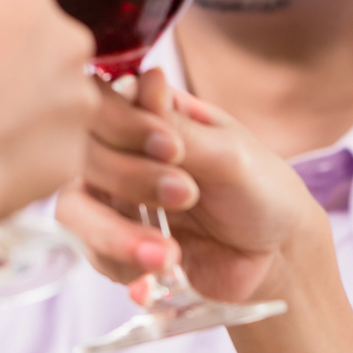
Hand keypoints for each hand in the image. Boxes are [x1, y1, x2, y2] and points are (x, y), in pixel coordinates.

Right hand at [57, 69, 321, 304]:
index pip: (103, 105)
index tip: (172, 150)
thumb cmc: (261, 190)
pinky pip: (94, 256)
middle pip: (80, 157)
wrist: (276, 257)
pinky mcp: (116, 246)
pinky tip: (161, 276)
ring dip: (116, 236)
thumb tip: (148, 76)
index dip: (122, 126)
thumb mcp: (230, 155)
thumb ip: (181, 129)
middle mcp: (123, 153)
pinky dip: (123, 268)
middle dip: (128, 180)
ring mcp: (115, 200)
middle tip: (186, 195)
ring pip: (76, 211)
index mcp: (151, 115)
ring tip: (169, 256)